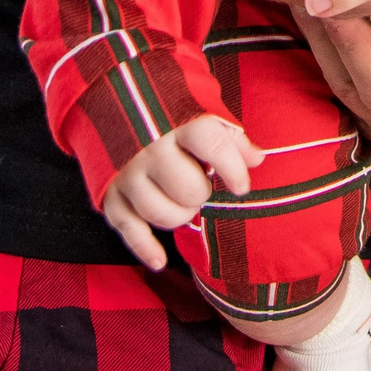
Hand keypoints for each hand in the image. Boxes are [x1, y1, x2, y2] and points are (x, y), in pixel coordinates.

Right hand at [100, 113, 262, 271]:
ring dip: (178, 216)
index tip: (241, 187)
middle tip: (198, 186)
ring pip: (160, 213)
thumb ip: (231, 138)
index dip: (231, 167)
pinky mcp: (112, 193)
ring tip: (180, 202)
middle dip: (200, 194)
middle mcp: (151, 148)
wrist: (119, 109)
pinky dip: (145, 247)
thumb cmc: (172, 120)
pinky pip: (128, 229)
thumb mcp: (203, 116)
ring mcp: (129, 172)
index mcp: (178, 124)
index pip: (209, 142)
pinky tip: (160, 260)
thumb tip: (258, 159)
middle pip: (188, 189)